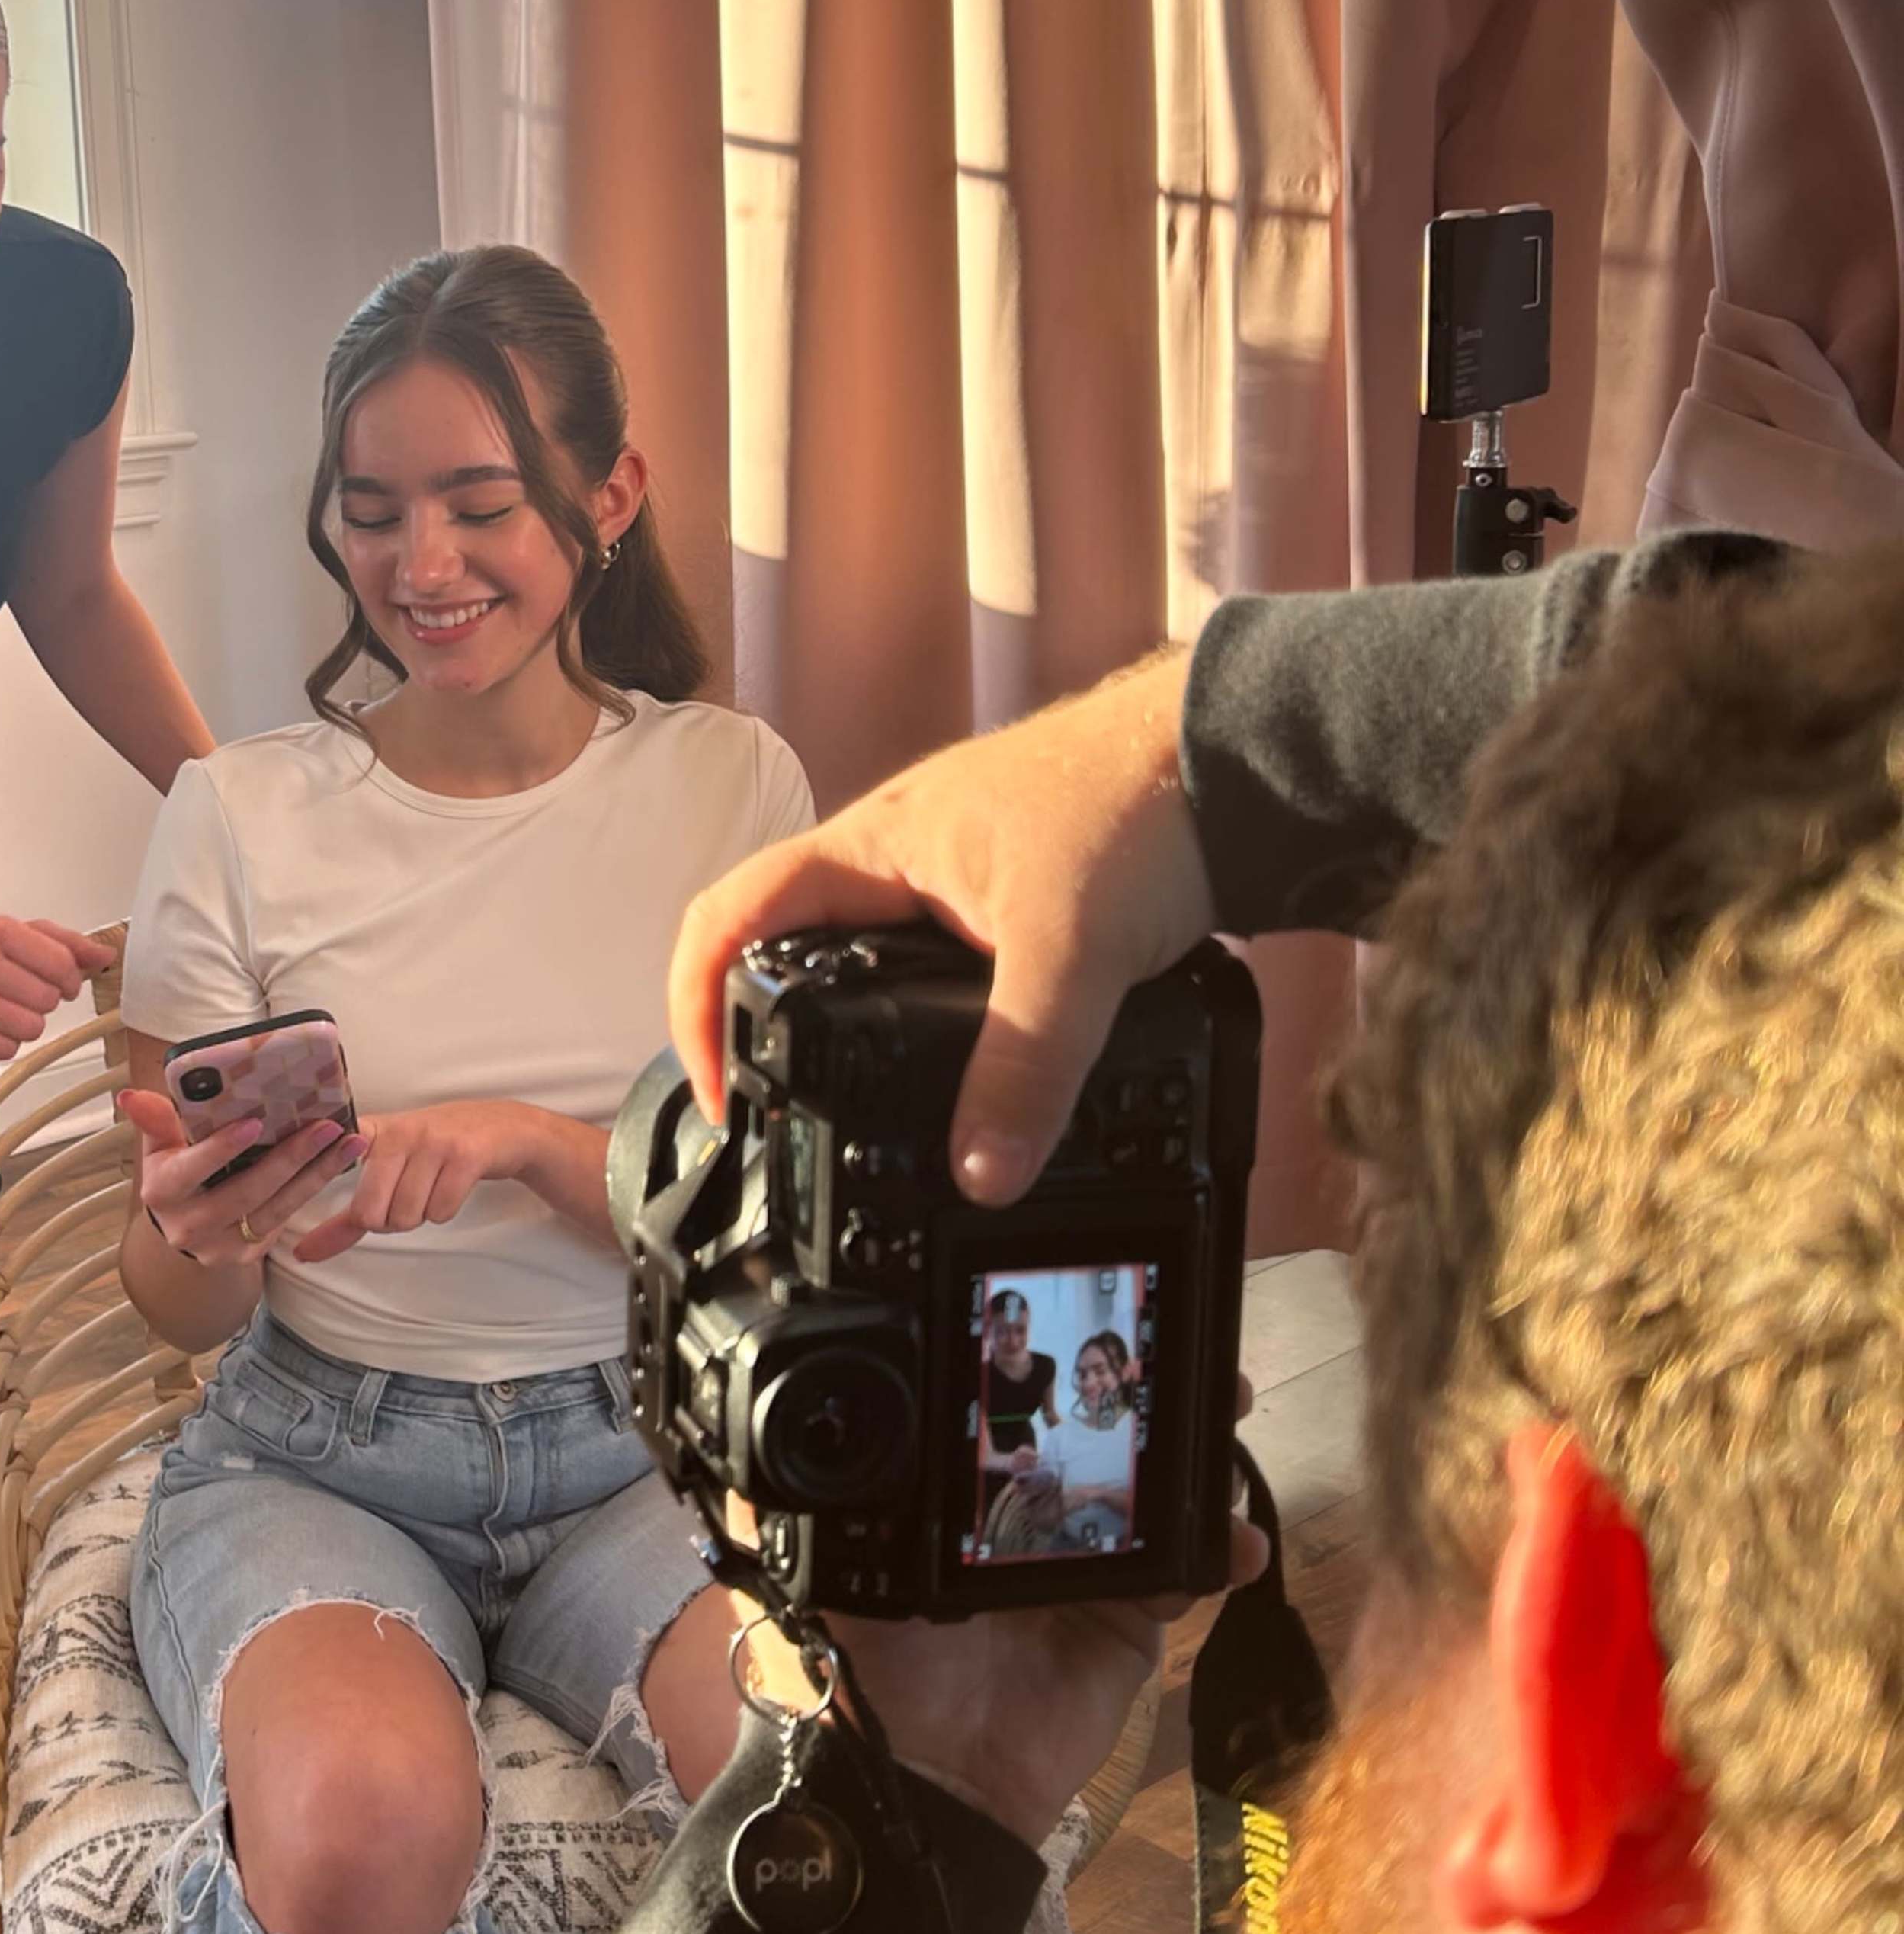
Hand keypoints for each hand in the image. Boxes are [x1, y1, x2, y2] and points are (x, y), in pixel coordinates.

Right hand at [0, 916, 115, 1062]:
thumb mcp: (19, 937)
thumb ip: (66, 943)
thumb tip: (106, 955)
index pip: (62, 963)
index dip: (71, 980)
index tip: (63, 983)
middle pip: (48, 1000)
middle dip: (45, 1002)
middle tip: (23, 995)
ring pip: (31, 1028)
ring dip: (26, 1024)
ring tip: (4, 1010)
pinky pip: (7, 1050)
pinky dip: (4, 1043)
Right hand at [120, 1089, 359, 1268]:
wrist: (183, 1227)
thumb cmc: (176, 1172)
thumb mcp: (160, 1147)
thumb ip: (156, 1121)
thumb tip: (131, 1097)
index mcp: (163, 1192)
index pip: (191, 1169)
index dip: (222, 1147)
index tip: (254, 1122)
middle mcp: (188, 1226)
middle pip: (245, 1192)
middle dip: (289, 1158)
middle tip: (325, 1126)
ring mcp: (219, 1247)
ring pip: (275, 1209)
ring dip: (316, 1175)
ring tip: (347, 1142)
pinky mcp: (247, 1257)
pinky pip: (284, 1220)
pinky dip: (312, 1189)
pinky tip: (338, 1162)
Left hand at [287, 1100, 533, 1262]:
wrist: (501, 1129)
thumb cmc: (434, 1153)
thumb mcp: (389, 1173)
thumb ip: (347, 1217)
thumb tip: (303, 1254)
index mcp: (372, 1131)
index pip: (334, 1163)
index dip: (321, 1180)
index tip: (310, 1207)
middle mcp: (399, 1131)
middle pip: (371, 1211)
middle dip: (389, 1221)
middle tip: (405, 1201)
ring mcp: (433, 1140)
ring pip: (407, 1214)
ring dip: (420, 1215)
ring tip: (431, 1189)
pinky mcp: (465, 1154)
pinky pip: (441, 1211)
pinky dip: (445, 1211)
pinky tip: (452, 1187)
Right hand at [666, 648, 1212, 1200]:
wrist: (1238, 757)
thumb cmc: (1137, 805)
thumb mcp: (1069, 955)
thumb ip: (1024, 1071)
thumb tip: (981, 1176)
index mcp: (872, 845)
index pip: (731, 915)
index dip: (694, 1004)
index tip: (720, 1095)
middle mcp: (897, 858)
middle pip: (785, 946)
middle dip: (760, 1028)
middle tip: (771, 1119)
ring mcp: (953, 879)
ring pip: (864, 962)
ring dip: (844, 1030)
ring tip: (848, 1116)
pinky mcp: (1011, 903)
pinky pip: (933, 973)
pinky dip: (922, 1028)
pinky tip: (954, 1077)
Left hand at [827, 1375, 1265, 1847]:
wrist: (929, 1781)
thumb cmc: (867, 1672)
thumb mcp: (830, 1569)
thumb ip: (819, 1497)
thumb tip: (788, 1418)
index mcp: (951, 1505)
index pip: (1008, 1423)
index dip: (1049, 1381)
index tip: (1089, 1336)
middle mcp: (1022, 1525)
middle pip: (1095, 1446)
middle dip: (1144, 1403)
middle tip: (1184, 1363)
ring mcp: (1085, 1574)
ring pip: (1152, 1499)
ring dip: (1194, 1462)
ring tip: (1224, 1425)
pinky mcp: (1129, 1625)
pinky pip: (1185, 1576)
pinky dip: (1218, 1552)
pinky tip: (1231, 1540)